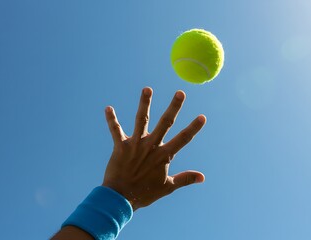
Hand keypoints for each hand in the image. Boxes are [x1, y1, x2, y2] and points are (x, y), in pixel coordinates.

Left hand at [102, 87, 205, 210]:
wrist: (120, 198)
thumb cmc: (145, 193)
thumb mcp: (168, 187)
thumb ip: (185, 179)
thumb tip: (203, 177)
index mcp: (164, 155)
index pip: (183, 139)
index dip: (193, 128)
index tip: (202, 117)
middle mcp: (151, 146)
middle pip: (165, 123)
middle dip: (174, 107)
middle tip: (180, 93)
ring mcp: (135, 144)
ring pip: (142, 119)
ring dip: (145, 103)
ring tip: (147, 89)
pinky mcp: (120, 146)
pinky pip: (115, 130)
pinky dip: (111, 119)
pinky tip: (108, 108)